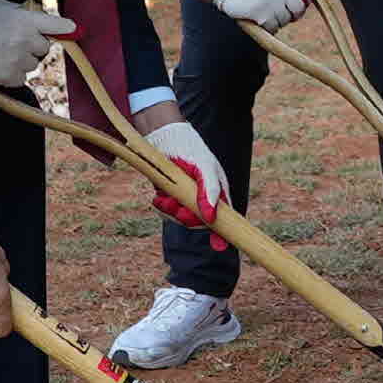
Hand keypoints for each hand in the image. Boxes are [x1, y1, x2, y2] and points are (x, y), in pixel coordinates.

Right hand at [0, 0, 75, 86]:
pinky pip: (21, 79)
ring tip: (0, 54)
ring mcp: (18, 60)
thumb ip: (20, 12)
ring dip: (22, 61)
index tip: (72, 30)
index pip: (57, 25)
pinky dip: (12, 75)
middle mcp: (25, 40)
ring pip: (32, 65)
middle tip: (14, 43)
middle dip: (33, 46)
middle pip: (44, 48)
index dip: (66, 28)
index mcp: (25, 20)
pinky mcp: (9, 77)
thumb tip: (34, 16)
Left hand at [142, 120, 230, 238]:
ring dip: (171, 212)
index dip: (222, 232)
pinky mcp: (171, 196)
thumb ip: (209, 191)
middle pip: (199, 221)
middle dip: (187, 218)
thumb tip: (211, 219)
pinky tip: (158, 197)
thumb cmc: (190, 148)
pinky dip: (162, 206)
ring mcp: (186, 197)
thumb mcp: (204, 168)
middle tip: (178, 210)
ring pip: (181, 218)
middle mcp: (203, 196)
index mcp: (218, 190)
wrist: (164, 136)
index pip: (224, 216)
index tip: (219, 246)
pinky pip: (168, 211)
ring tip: (164, 200)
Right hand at [212, 0, 312, 28]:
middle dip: (293, 15)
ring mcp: (272, 1)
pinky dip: (268, 27)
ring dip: (278, 21)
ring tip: (266, 14)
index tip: (297, 5)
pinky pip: (274, 27)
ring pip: (285, 20)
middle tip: (283, 15)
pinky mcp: (262, 13)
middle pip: (299, 9)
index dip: (304, 1)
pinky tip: (260, 21)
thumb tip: (303, 3)